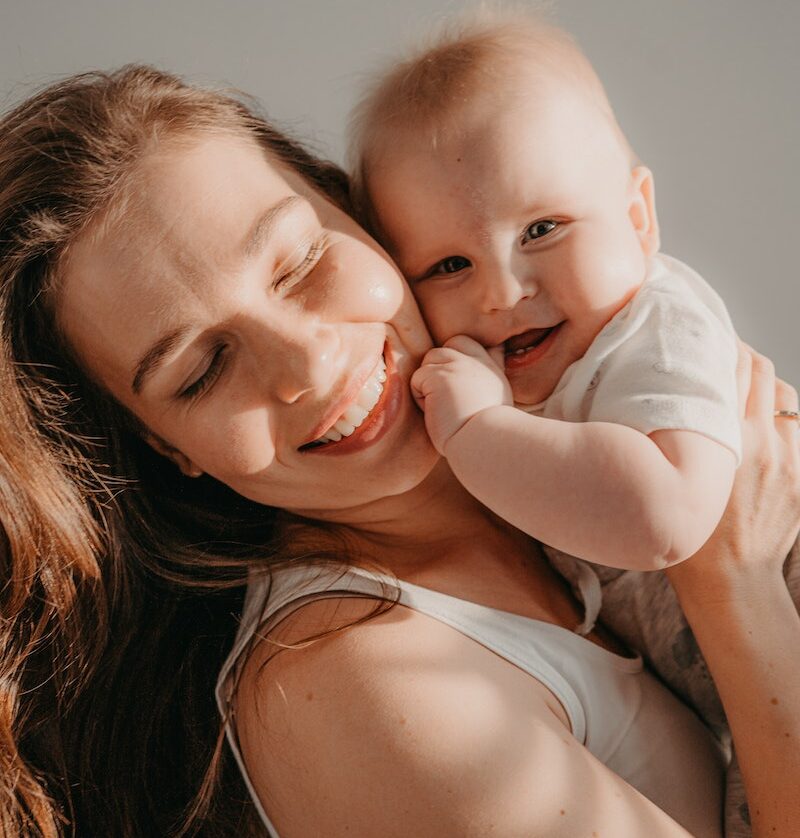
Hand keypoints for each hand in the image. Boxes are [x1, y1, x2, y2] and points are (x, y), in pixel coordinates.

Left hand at [410, 336, 511, 454]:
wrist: (485, 443)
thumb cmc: (488, 433)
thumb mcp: (498, 396)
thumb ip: (488, 376)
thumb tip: (494, 354)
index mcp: (492, 368)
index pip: (469, 344)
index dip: (456, 357)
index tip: (456, 384)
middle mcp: (477, 361)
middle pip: (446, 347)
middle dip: (439, 368)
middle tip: (446, 398)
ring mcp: (458, 365)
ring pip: (429, 360)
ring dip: (428, 384)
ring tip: (443, 408)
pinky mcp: (439, 375)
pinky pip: (417, 378)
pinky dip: (420, 398)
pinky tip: (436, 412)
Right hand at [667, 343, 799, 606]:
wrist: (732, 582)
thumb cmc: (689, 537)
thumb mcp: (670, 478)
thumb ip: (675, 435)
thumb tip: (664, 397)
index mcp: (727, 440)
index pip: (735, 368)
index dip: (721, 345)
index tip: (704, 339)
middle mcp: (765, 444)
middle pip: (763, 372)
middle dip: (741, 358)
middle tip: (718, 358)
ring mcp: (790, 460)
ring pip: (784, 396)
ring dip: (763, 386)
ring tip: (739, 391)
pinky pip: (796, 427)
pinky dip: (778, 417)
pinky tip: (758, 425)